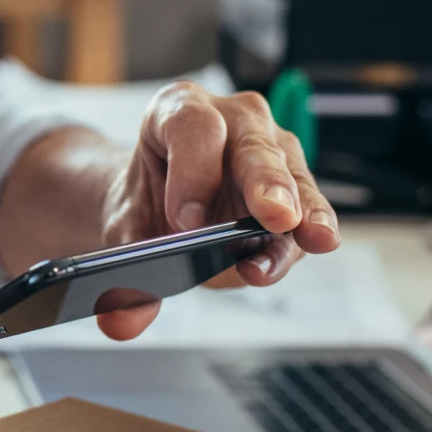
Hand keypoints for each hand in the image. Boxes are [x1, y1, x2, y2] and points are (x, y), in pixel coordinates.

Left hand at [95, 83, 339, 339]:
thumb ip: (121, 273)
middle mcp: (232, 118)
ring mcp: (270, 147)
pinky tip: (310, 247)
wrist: (164, 204)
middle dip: (265, 183)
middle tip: (273, 217)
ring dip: (301, 211)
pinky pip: (307, 208)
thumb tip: (122, 322)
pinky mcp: (296, 182)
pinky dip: (307, 232)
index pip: (191, 128)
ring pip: (290, 175)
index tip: (187, 222)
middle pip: (252, 145)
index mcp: (177, 109)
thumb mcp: (125, 231)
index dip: (192, 172)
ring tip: (308, 238)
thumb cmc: (148, 200)